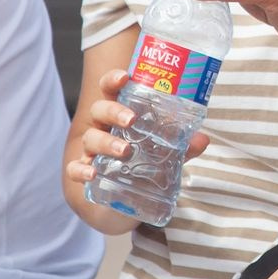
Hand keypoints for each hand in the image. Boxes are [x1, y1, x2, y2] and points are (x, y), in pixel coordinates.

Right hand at [63, 64, 213, 192]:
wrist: (121, 201)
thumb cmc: (142, 164)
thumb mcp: (164, 153)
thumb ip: (181, 146)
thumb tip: (202, 139)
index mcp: (119, 115)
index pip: (111, 90)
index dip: (113, 80)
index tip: (125, 77)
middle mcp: (102, 128)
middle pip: (99, 110)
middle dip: (113, 111)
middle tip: (131, 119)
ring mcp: (91, 151)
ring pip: (90, 138)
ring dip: (106, 142)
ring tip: (124, 150)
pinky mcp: (84, 173)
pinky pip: (75, 168)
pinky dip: (81, 170)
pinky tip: (93, 172)